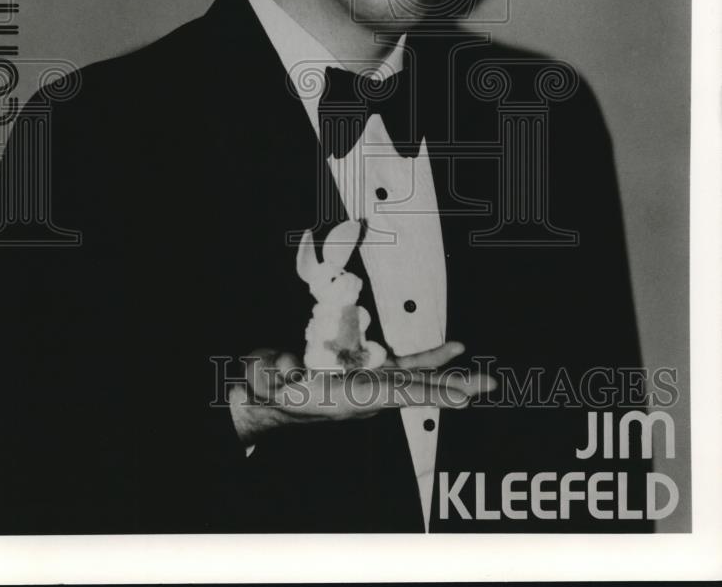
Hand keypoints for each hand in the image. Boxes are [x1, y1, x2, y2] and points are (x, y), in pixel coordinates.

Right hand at [228, 341, 494, 445]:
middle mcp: (366, 395)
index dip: (430, 392)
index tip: (462, 396)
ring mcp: (368, 386)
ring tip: (475, 366)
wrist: (265, 405)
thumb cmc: (267, 392)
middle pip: (417, 389)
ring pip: (415, 378)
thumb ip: (273, 373)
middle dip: (452, 387)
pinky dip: (429, 362)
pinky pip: (405, 369)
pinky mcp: (366, 378)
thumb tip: (286, 368)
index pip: (396, 393)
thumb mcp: (266, 380)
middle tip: (490, 384)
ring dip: (445, 373)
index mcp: (349, 398)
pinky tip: (450, 351)